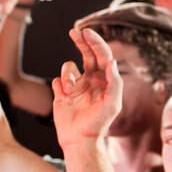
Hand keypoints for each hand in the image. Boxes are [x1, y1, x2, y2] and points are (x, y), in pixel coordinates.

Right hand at [52, 27, 122, 142]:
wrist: (79, 140)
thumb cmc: (98, 124)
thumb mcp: (112, 104)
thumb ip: (114, 82)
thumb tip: (112, 61)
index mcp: (105, 81)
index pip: (102, 56)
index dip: (95, 42)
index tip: (86, 32)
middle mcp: (91, 80)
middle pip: (86, 54)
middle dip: (80, 41)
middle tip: (74, 32)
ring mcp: (76, 85)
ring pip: (68, 67)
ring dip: (67, 77)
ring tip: (69, 93)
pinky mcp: (62, 92)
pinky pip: (57, 80)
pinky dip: (60, 88)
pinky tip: (65, 101)